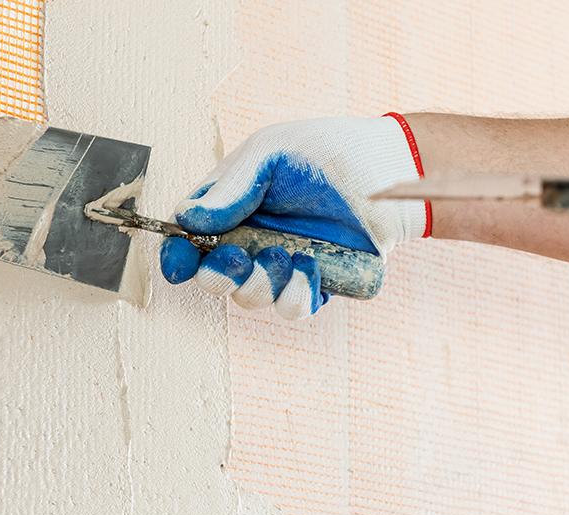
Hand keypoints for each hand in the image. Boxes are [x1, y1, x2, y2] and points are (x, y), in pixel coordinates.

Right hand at [161, 115, 428, 318]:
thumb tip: (188, 220)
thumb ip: (230, 187)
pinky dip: (295, 293)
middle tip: (240, 258)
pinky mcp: (315, 283)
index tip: (182, 263)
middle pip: (214, 278)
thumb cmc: (328, 152)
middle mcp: (251, 239)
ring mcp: (282, 264)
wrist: (389, 170)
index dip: (179, 255)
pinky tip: (310, 266)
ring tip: (288, 253)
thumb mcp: (271, 153)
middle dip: (219, 276)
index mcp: (229, 205)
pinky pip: (293, 308)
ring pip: (250, 298)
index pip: (189, 237)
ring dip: (262, 282)